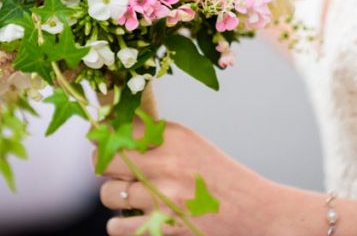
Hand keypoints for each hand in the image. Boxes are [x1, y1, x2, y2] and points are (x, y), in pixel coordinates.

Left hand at [97, 121, 279, 235]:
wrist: (255, 211)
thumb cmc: (221, 177)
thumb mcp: (192, 145)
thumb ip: (157, 138)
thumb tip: (114, 131)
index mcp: (173, 137)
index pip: (119, 130)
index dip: (105, 136)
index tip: (101, 139)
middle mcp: (165, 164)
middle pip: (104, 160)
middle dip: (104, 165)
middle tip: (114, 170)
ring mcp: (162, 198)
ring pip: (109, 195)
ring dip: (117, 197)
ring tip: (134, 197)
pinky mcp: (162, 229)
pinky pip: (116, 227)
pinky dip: (121, 226)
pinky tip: (137, 219)